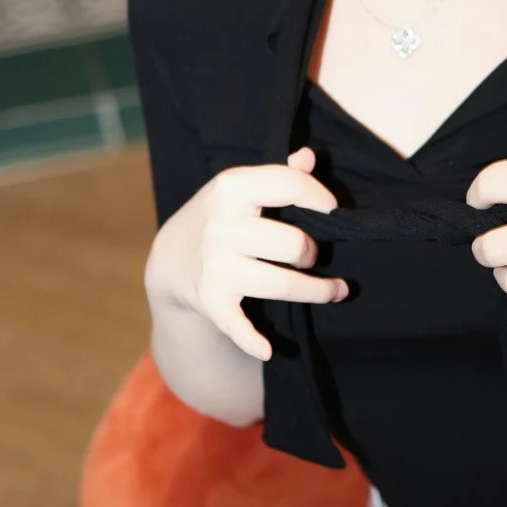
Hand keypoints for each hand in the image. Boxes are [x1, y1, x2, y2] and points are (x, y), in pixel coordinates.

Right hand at [144, 146, 348, 360]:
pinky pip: (238, 325)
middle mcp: (222, 226)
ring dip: (318, 291)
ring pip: (284, 283)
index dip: (320, 198)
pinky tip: (269, 349)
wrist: (170, 259)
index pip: (289, 185)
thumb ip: (277, 174)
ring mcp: (215, 265)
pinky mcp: (212, 301)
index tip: (335, 211)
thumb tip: (309, 157)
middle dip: (312, 252)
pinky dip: (253, 341)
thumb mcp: (240, 190)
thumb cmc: (220, 218)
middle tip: (312, 255)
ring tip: (336, 291)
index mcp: (231, 188)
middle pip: (294, 243)